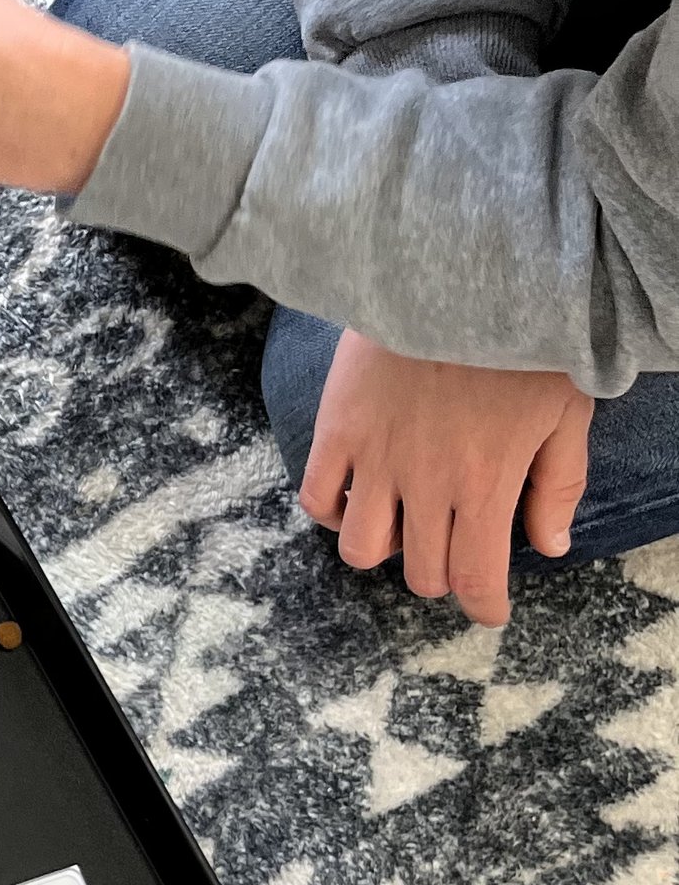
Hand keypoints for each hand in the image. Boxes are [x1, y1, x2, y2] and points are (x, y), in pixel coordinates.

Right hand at [300, 330, 591, 625]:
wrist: (459, 275)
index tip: (491, 609)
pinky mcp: (338, 429)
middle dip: (442, 577)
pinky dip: (333, 511)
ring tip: (400, 526)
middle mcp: (426, 485)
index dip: (484, 607)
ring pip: (360, 550)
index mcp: (487, 486)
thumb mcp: (568, 411)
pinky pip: (317, 497)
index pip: (477, 579)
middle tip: (454, 553)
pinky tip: (357, 495)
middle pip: (420, 572)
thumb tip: (549, 546)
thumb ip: (559, 485)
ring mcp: (376, 459)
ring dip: (383, 551)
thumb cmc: (525, 340)